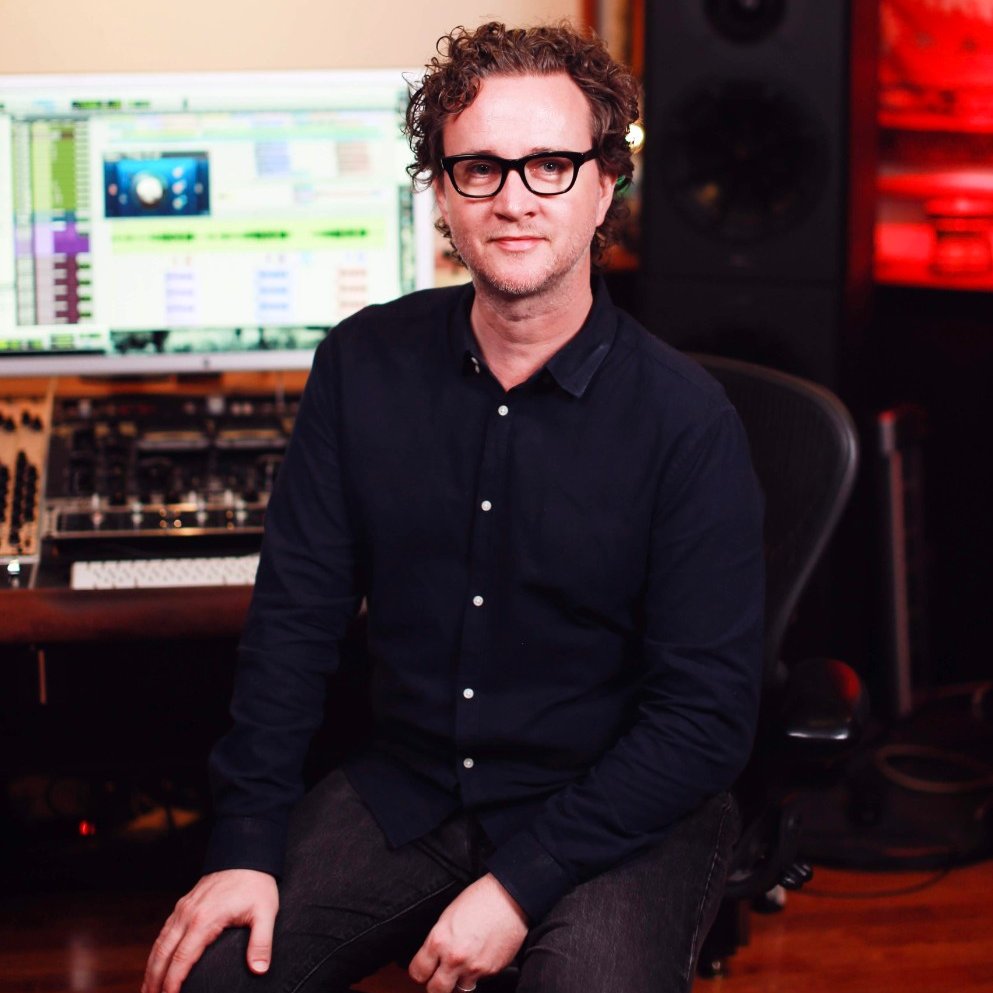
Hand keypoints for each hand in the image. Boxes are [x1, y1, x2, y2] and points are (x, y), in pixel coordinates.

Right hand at [141, 868, 278, 992]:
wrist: (247, 854)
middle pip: (163, 954)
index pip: (182, 959)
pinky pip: (164, 932)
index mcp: (205, 920)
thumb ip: (261, 942)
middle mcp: (188, 915)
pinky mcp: (183, 905)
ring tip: (147, 991)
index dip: (173, 983)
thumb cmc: (257, 885)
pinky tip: (155, 964)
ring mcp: (183, 909)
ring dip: (151, 969)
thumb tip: (259, 969)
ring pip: (159, 944)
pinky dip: (156, 952)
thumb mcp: (266, 913)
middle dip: (154, 981)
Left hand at [408, 873, 527, 992]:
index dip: (419, 972)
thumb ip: (439, 940)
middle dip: (435, 986)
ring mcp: (473, 967)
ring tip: (463, 966)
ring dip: (458, 982)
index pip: (418, 972)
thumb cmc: (480, 899)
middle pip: (435, 990)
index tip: (422, 971)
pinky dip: (477, 973)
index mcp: (439, 940)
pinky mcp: (491, 971)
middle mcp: (454, 958)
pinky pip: (479, 981)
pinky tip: (480, 956)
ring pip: (459, 990)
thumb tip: (434, 956)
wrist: (509, 898)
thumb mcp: (448, 915)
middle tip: (438, 978)